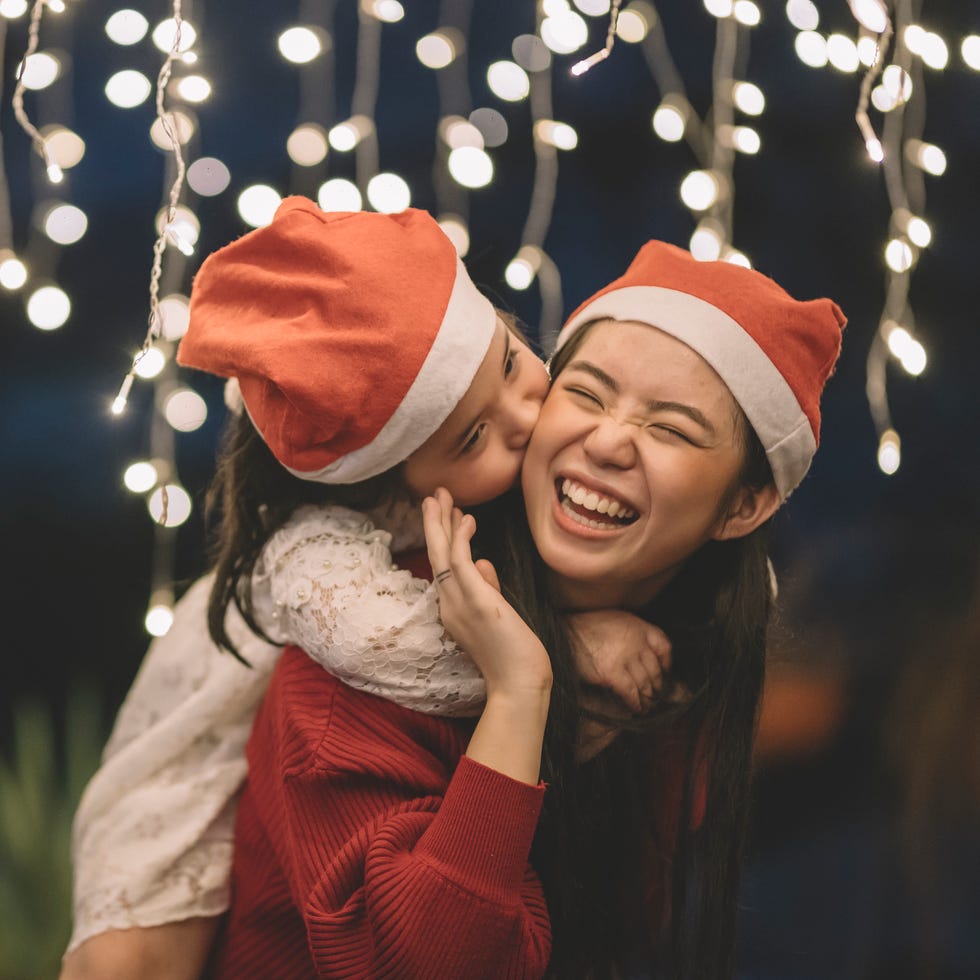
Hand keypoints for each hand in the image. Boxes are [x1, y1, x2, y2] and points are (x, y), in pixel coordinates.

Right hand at [422, 488, 551, 698]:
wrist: (518, 685)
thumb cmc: (512, 656)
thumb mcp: (497, 615)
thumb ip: (488, 587)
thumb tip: (482, 561)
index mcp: (453, 609)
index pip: (443, 565)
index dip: (445, 537)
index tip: (450, 514)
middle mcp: (449, 604)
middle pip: (436, 555)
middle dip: (435, 522)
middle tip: (434, 495)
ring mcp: (459, 603)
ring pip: (442, 554)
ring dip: (441, 522)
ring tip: (440, 496)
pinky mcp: (475, 602)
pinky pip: (460, 562)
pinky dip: (461, 539)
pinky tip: (467, 519)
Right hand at [568, 609, 671, 713]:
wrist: (561, 634)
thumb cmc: (583, 628)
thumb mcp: (612, 620)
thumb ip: (629, 633)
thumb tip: (641, 651)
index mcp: (637, 625)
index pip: (664, 646)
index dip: (666, 663)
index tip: (665, 673)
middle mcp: (635, 640)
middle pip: (655, 669)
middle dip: (657, 686)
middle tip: (656, 696)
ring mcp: (625, 657)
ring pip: (645, 683)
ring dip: (648, 698)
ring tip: (647, 706)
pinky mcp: (612, 673)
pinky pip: (631, 693)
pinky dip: (635, 703)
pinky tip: (635, 709)